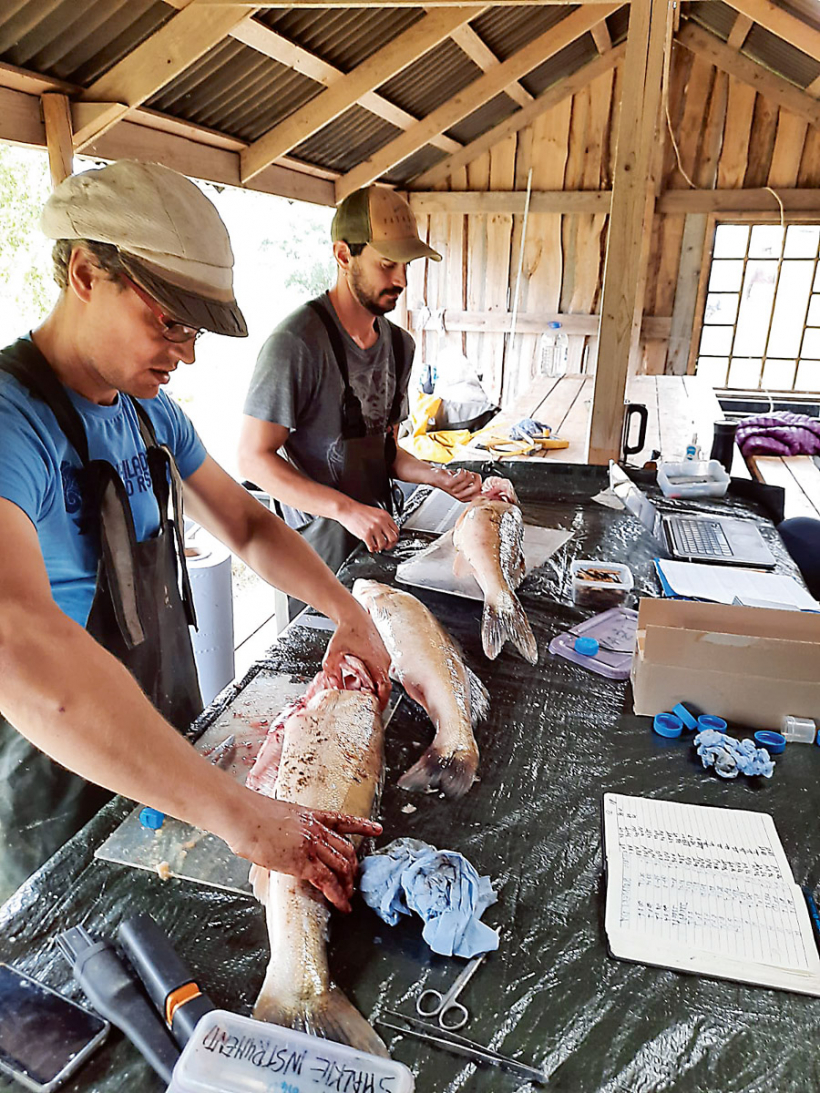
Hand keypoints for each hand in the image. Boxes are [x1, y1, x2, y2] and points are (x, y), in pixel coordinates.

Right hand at [231, 796, 381, 911]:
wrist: (244, 816)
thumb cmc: (251, 816)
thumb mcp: (277, 818)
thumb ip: (285, 830)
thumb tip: (277, 841)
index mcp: (311, 816)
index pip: (344, 820)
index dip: (363, 826)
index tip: (377, 828)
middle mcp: (317, 830)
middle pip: (347, 849)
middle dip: (353, 867)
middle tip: (354, 880)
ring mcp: (313, 846)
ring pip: (342, 866)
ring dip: (348, 884)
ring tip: (349, 896)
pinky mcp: (304, 863)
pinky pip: (328, 882)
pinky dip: (338, 896)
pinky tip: (343, 906)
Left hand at [323, 599, 391, 708]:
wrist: (353, 615)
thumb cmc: (348, 630)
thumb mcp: (335, 651)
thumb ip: (332, 669)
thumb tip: (332, 684)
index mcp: (377, 662)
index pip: (385, 688)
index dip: (381, 702)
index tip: (376, 710)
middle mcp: (384, 660)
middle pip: (383, 685)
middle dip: (373, 696)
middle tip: (363, 705)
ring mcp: (383, 657)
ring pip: (380, 678)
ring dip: (370, 686)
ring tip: (357, 690)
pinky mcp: (380, 655)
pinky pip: (378, 670)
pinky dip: (369, 677)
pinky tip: (356, 677)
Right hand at [337, 500, 398, 552]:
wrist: (348, 510)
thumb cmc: (360, 511)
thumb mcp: (376, 512)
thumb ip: (383, 521)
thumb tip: (388, 532)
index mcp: (385, 516)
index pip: (396, 530)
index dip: (395, 538)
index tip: (392, 541)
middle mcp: (381, 522)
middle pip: (393, 538)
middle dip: (390, 544)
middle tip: (387, 546)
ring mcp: (374, 528)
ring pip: (383, 544)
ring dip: (380, 548)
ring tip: (377, 547)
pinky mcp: (366, 534)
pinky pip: (372, 546)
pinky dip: (372, 549)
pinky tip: (370, 547)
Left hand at [438, 467, 481, 501]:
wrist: (434, 477)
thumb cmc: (449, 480)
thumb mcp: (463, 485)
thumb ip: (472, 485)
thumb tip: (483, 483)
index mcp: (464, 498)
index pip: (479, 495)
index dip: (481, 484)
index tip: (478, 479)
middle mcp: (459, 496)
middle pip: (477, 488)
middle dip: (477, 478)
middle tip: (472, 474)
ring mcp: (454, 491)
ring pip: (469, 480)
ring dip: (468, 473)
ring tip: (463, 472)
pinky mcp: (449, 484)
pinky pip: (462, 476)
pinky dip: (462, 471)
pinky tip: (459, 471)